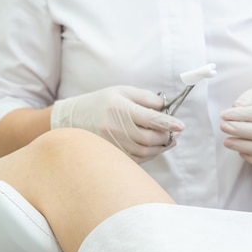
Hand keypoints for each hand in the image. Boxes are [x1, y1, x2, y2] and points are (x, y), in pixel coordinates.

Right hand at [51, 86, 184, 162]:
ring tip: (167, 140)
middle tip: (173, 132)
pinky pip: (137, 159)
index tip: (181, 126)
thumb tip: (165, 107)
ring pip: (146, 151)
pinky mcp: (112, 155)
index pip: (152, 118)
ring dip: (160, 147)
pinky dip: (149, 155)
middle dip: (166, 136)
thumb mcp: (121, 91)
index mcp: (121, 109)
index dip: (169, 123)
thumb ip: (145, 97)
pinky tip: (153, 148)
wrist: (71, 120)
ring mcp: (114, 144)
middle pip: (151, 137)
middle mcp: (118, 128)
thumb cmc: (99, 103)